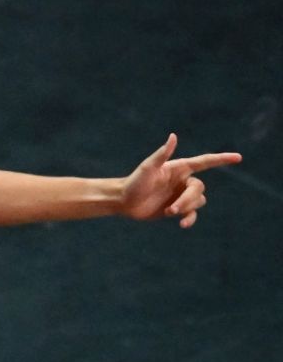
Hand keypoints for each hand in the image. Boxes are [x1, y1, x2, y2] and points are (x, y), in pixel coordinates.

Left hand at [119, 134, 241, 228]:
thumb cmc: (134, 182)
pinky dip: (189, 219)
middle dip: (188, 200)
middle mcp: (183, 181)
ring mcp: (180, 195)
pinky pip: (191, 214)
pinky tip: (182, 225)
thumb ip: (162, 153)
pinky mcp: (176, 209)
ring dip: (186, 208)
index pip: (205, 162)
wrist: (123, 201)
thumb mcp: (148, 168)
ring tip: (169, 212)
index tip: (238, 158)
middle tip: (171, 209)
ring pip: (198, 201)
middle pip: (199, 188)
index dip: (222, 159)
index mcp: (179, 168)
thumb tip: (173, 136)